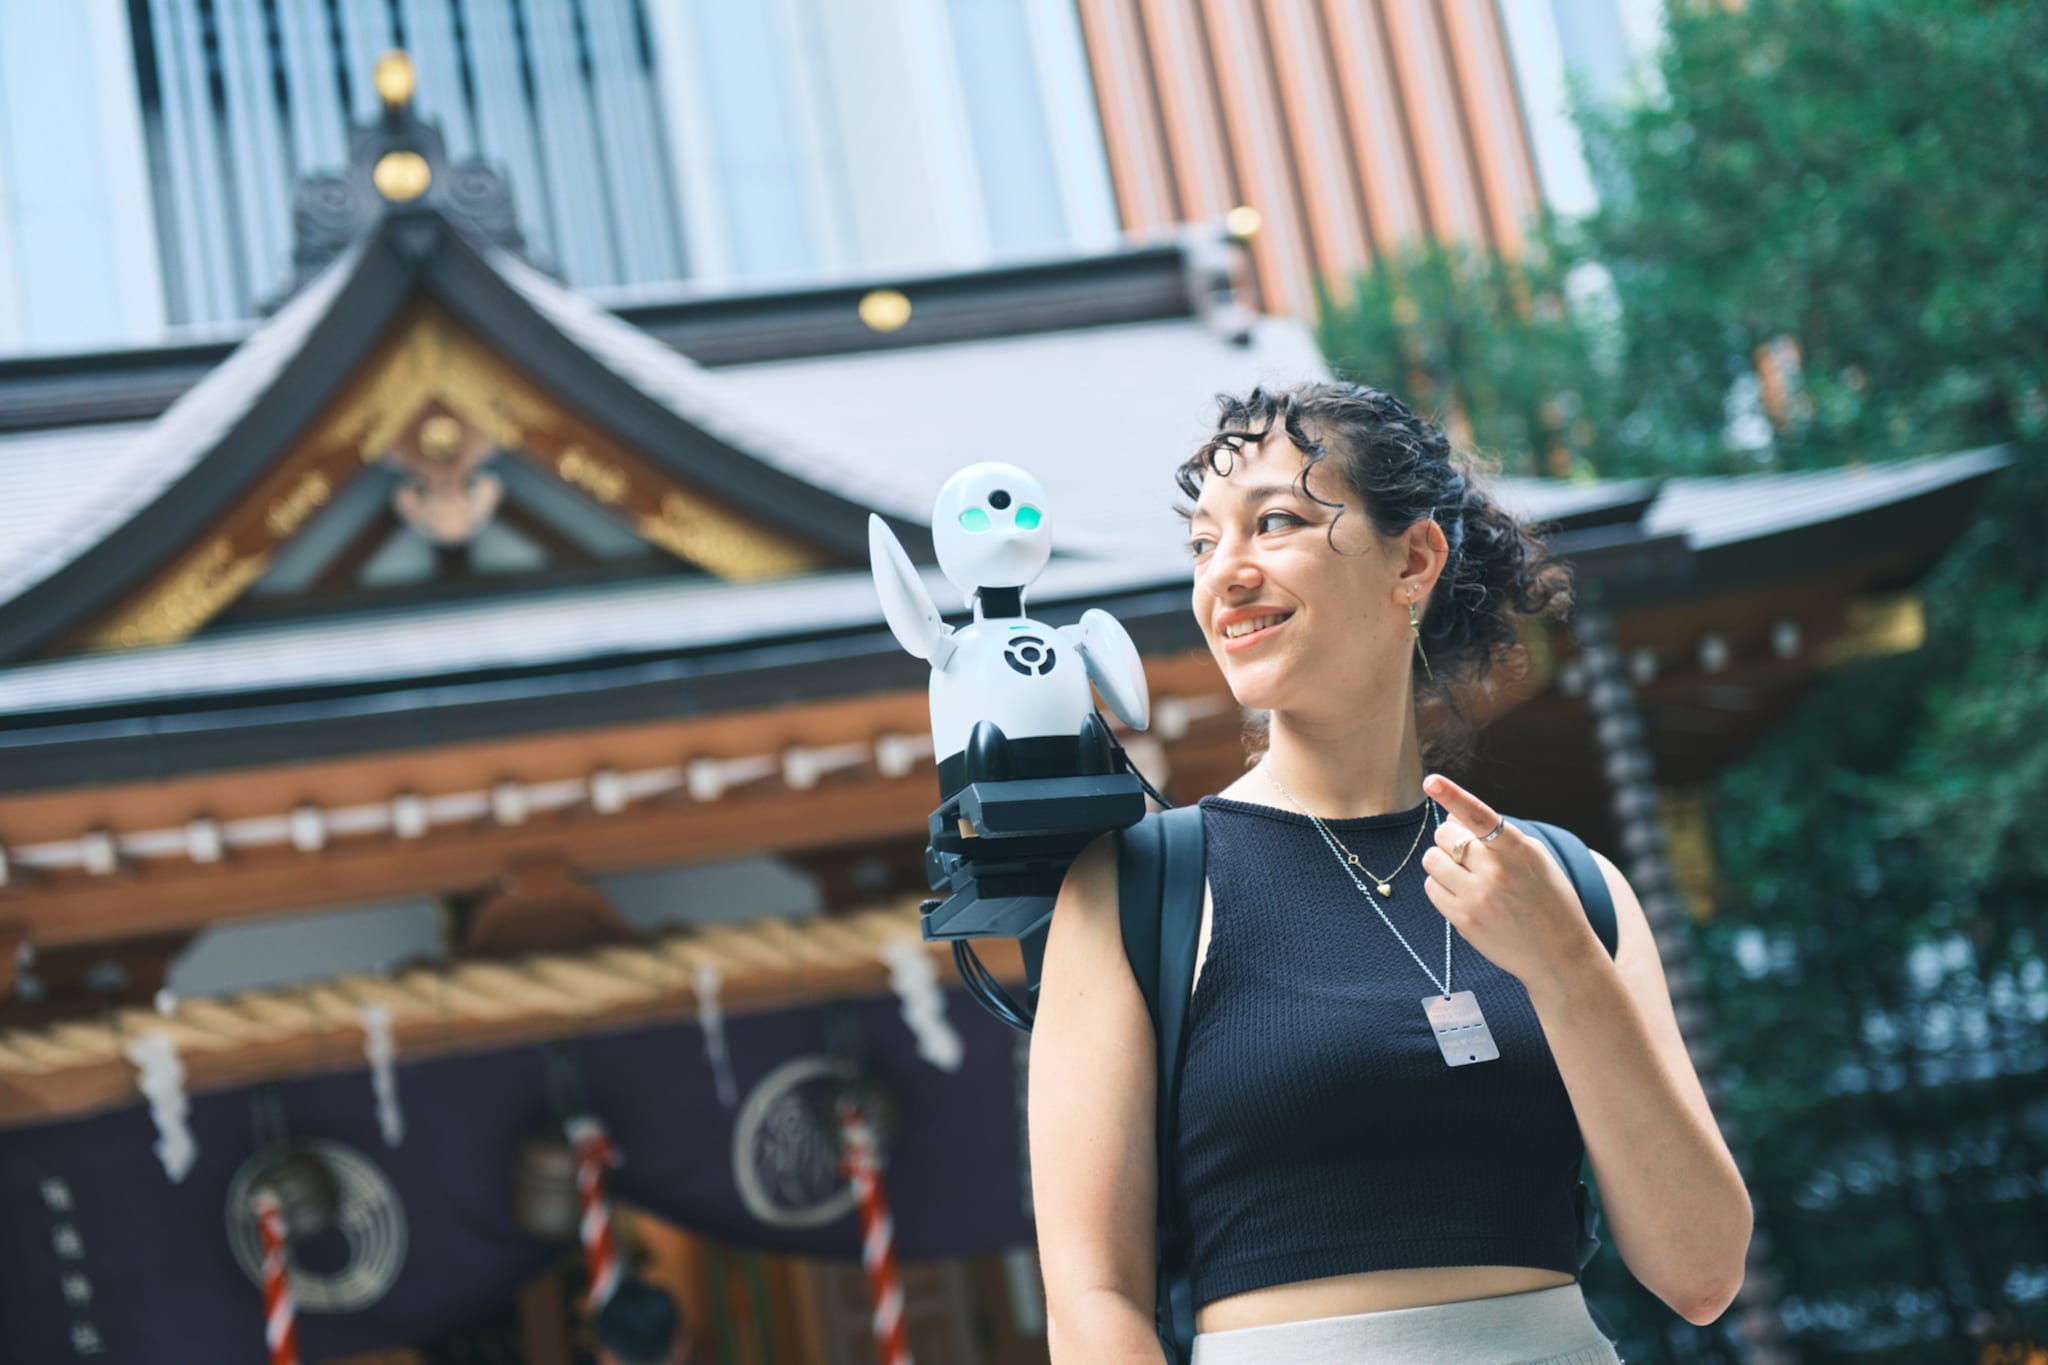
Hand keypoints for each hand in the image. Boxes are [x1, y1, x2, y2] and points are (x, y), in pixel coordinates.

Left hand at [1418, 773, 1606, 1001]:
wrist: (1559, 954)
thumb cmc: (1548, 898)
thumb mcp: (1535, 859)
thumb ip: (1495, 835)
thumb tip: (1450, 819)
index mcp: (1519, 850)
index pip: (1480, 816)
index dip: (1453, 796)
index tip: (1431, 781)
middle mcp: (1496, 873)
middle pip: (1444, 835)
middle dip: (1451, 838)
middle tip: (1470, 852)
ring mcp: (1477, 898)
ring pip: (1431, 859)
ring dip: (1442, 860)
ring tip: (1467, 873)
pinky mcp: (1463, 921)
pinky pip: (1430, 888)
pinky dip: (1441, 886)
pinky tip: (1465, 894)